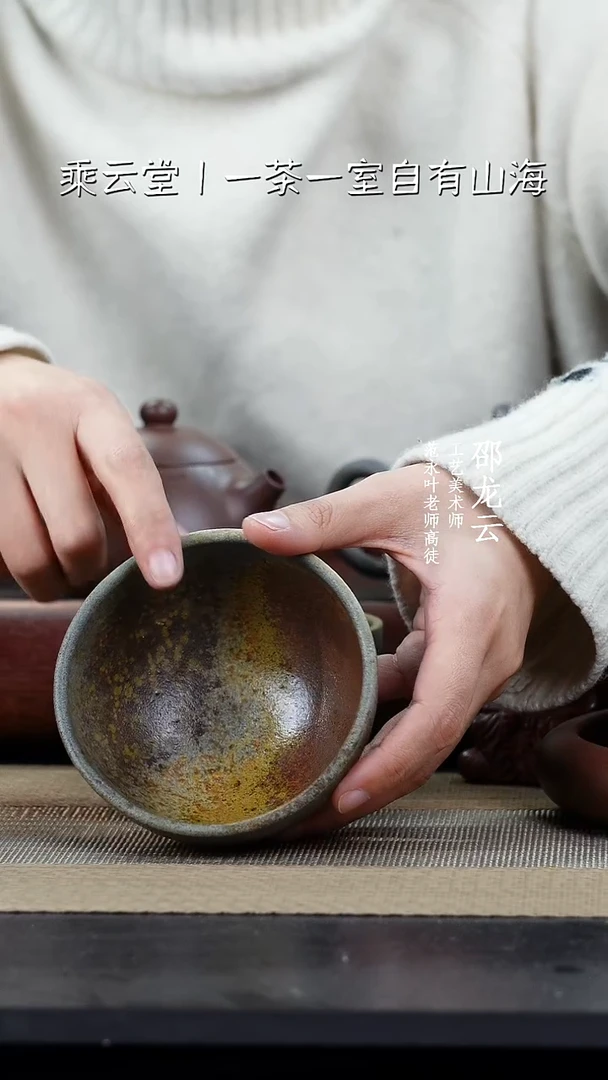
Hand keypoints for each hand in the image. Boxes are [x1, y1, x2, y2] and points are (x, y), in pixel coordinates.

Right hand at [0, 353, 181, 599]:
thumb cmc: (58, 414)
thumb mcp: (101, 428)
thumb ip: (136, 485)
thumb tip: (182, 545)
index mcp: (87, 407)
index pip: (126, 470)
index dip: (150, 527)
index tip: (167, 577)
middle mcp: (33, 423)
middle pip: (76, 534)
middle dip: (89, 566)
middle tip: (87, 559)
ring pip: (29, 558)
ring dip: (50, 579)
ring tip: (53, 560)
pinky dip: (14, 568)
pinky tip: (20, 542)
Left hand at [242, 464, 550, 833]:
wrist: (507, 511)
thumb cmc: (455, 504)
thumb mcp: (390, 500)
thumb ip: (325, 518)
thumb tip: (255, 532)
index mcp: (470, 621)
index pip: (439, 711)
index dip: (394, 762)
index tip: (344, 796)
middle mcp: (482, 659)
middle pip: (432, 743)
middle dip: (373, 786)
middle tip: (303, 818)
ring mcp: (475, 670)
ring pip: (426, 736)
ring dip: (374, 767)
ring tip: (308, 794)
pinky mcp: (459, 670)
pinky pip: (421, 713)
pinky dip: (381, 731)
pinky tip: (332, 738)